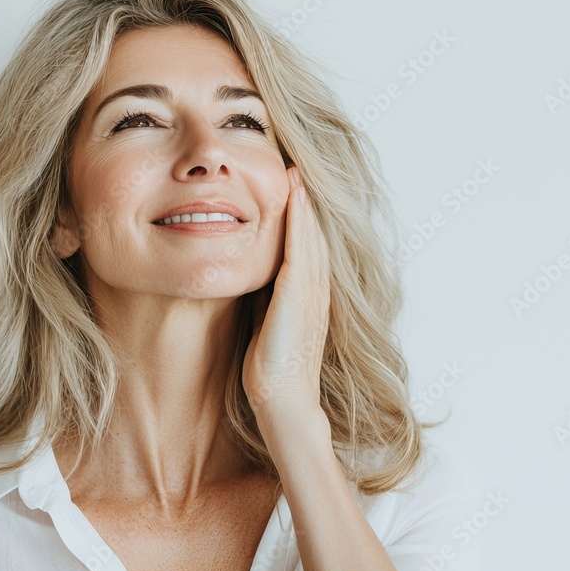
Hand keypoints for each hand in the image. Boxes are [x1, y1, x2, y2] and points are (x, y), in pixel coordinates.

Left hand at [242, 166, 330, 417]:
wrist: (284, 402)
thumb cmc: (272, 370)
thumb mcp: (268, 324)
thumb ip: (267, 299)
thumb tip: (254, 279)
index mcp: (309, 297)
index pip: (307, 248)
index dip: (302, 217)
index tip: (293, 189)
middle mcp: (315, 290)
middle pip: (313, 235)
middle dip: (305, 201)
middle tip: (297, 168)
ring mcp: (311, 293)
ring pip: (309, 237)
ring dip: (303, 204)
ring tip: (296, 174)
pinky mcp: (298, 297)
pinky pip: (300, 251)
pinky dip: (298, 224)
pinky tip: (293, 202)